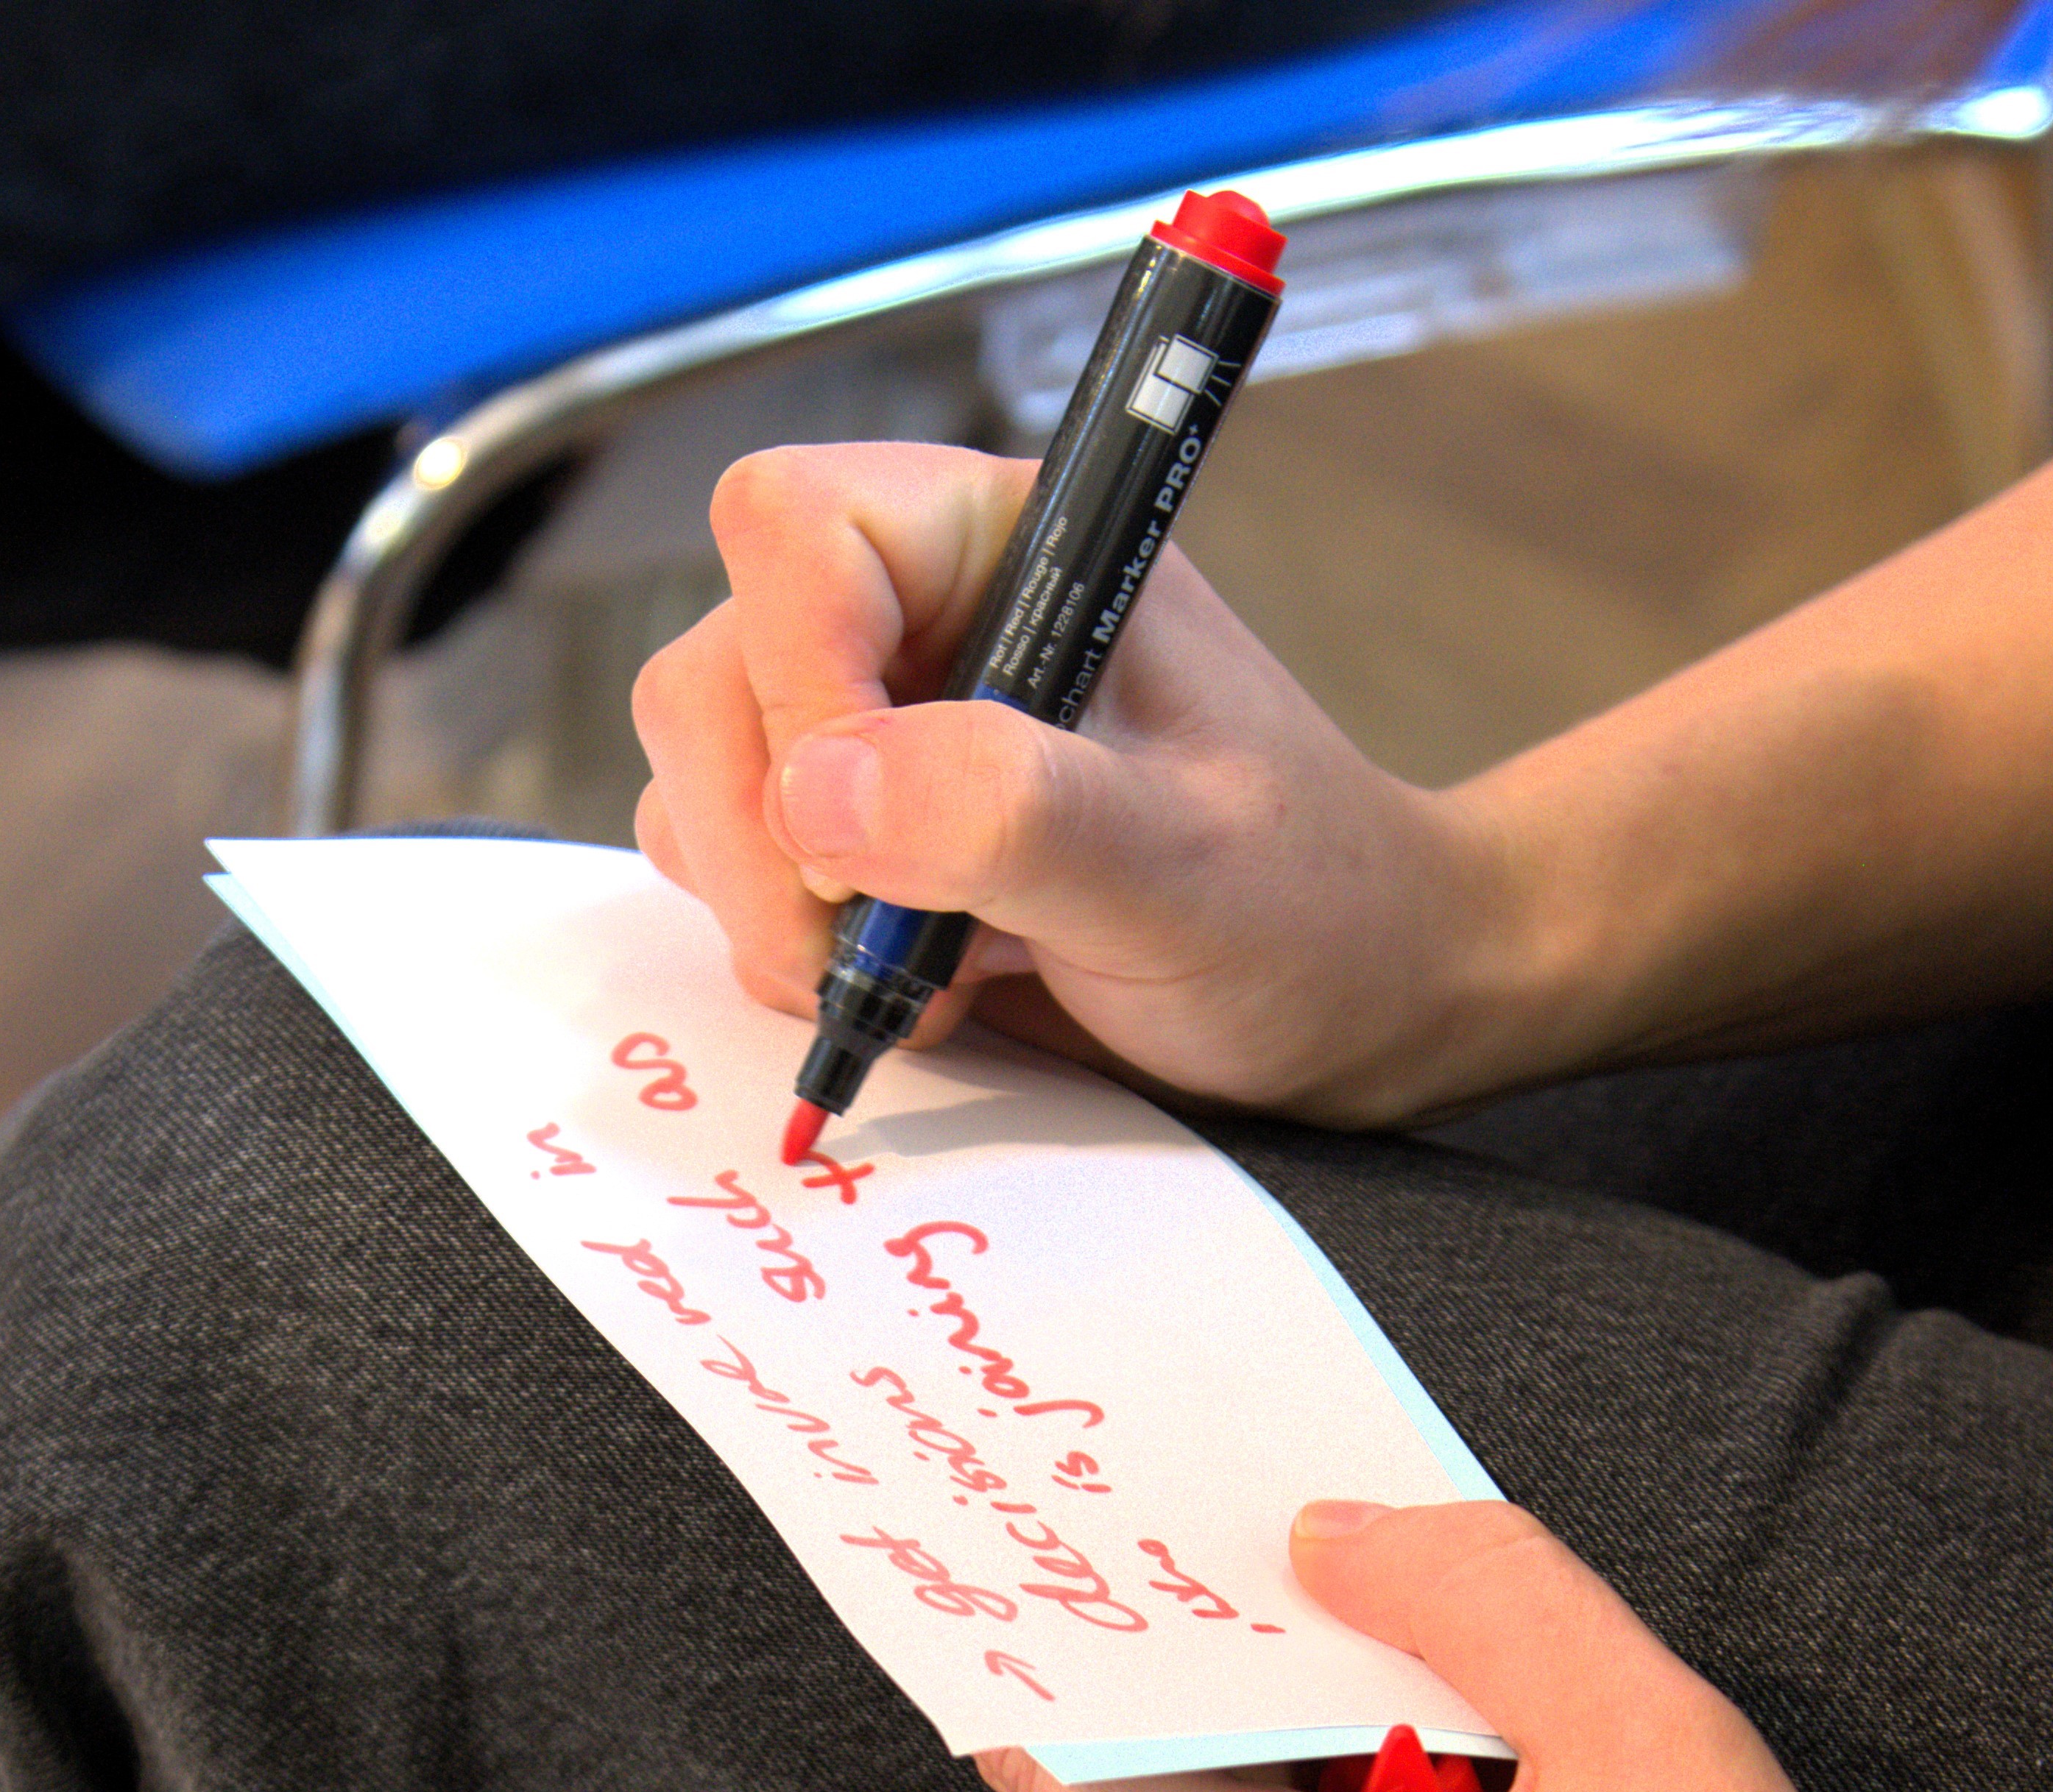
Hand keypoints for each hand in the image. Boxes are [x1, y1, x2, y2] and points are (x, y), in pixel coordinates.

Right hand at [626, 442, 1528, 1126]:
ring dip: (772, 912)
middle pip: (712, 671)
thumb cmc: (1307, 907)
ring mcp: (875, 725)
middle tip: (869, 955)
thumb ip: (1012, 813)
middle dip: (761, 837)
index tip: (864, 841)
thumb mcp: (1183, 866)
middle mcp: (919, 613)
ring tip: (920, 984)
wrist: (1352, 998)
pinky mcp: (857, 832)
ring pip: (701, 780)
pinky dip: (789, 953)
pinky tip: (915, 994)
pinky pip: (732, 870)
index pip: (794, 532)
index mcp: (1007, 542)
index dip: (796, 683)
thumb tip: (821, 793)